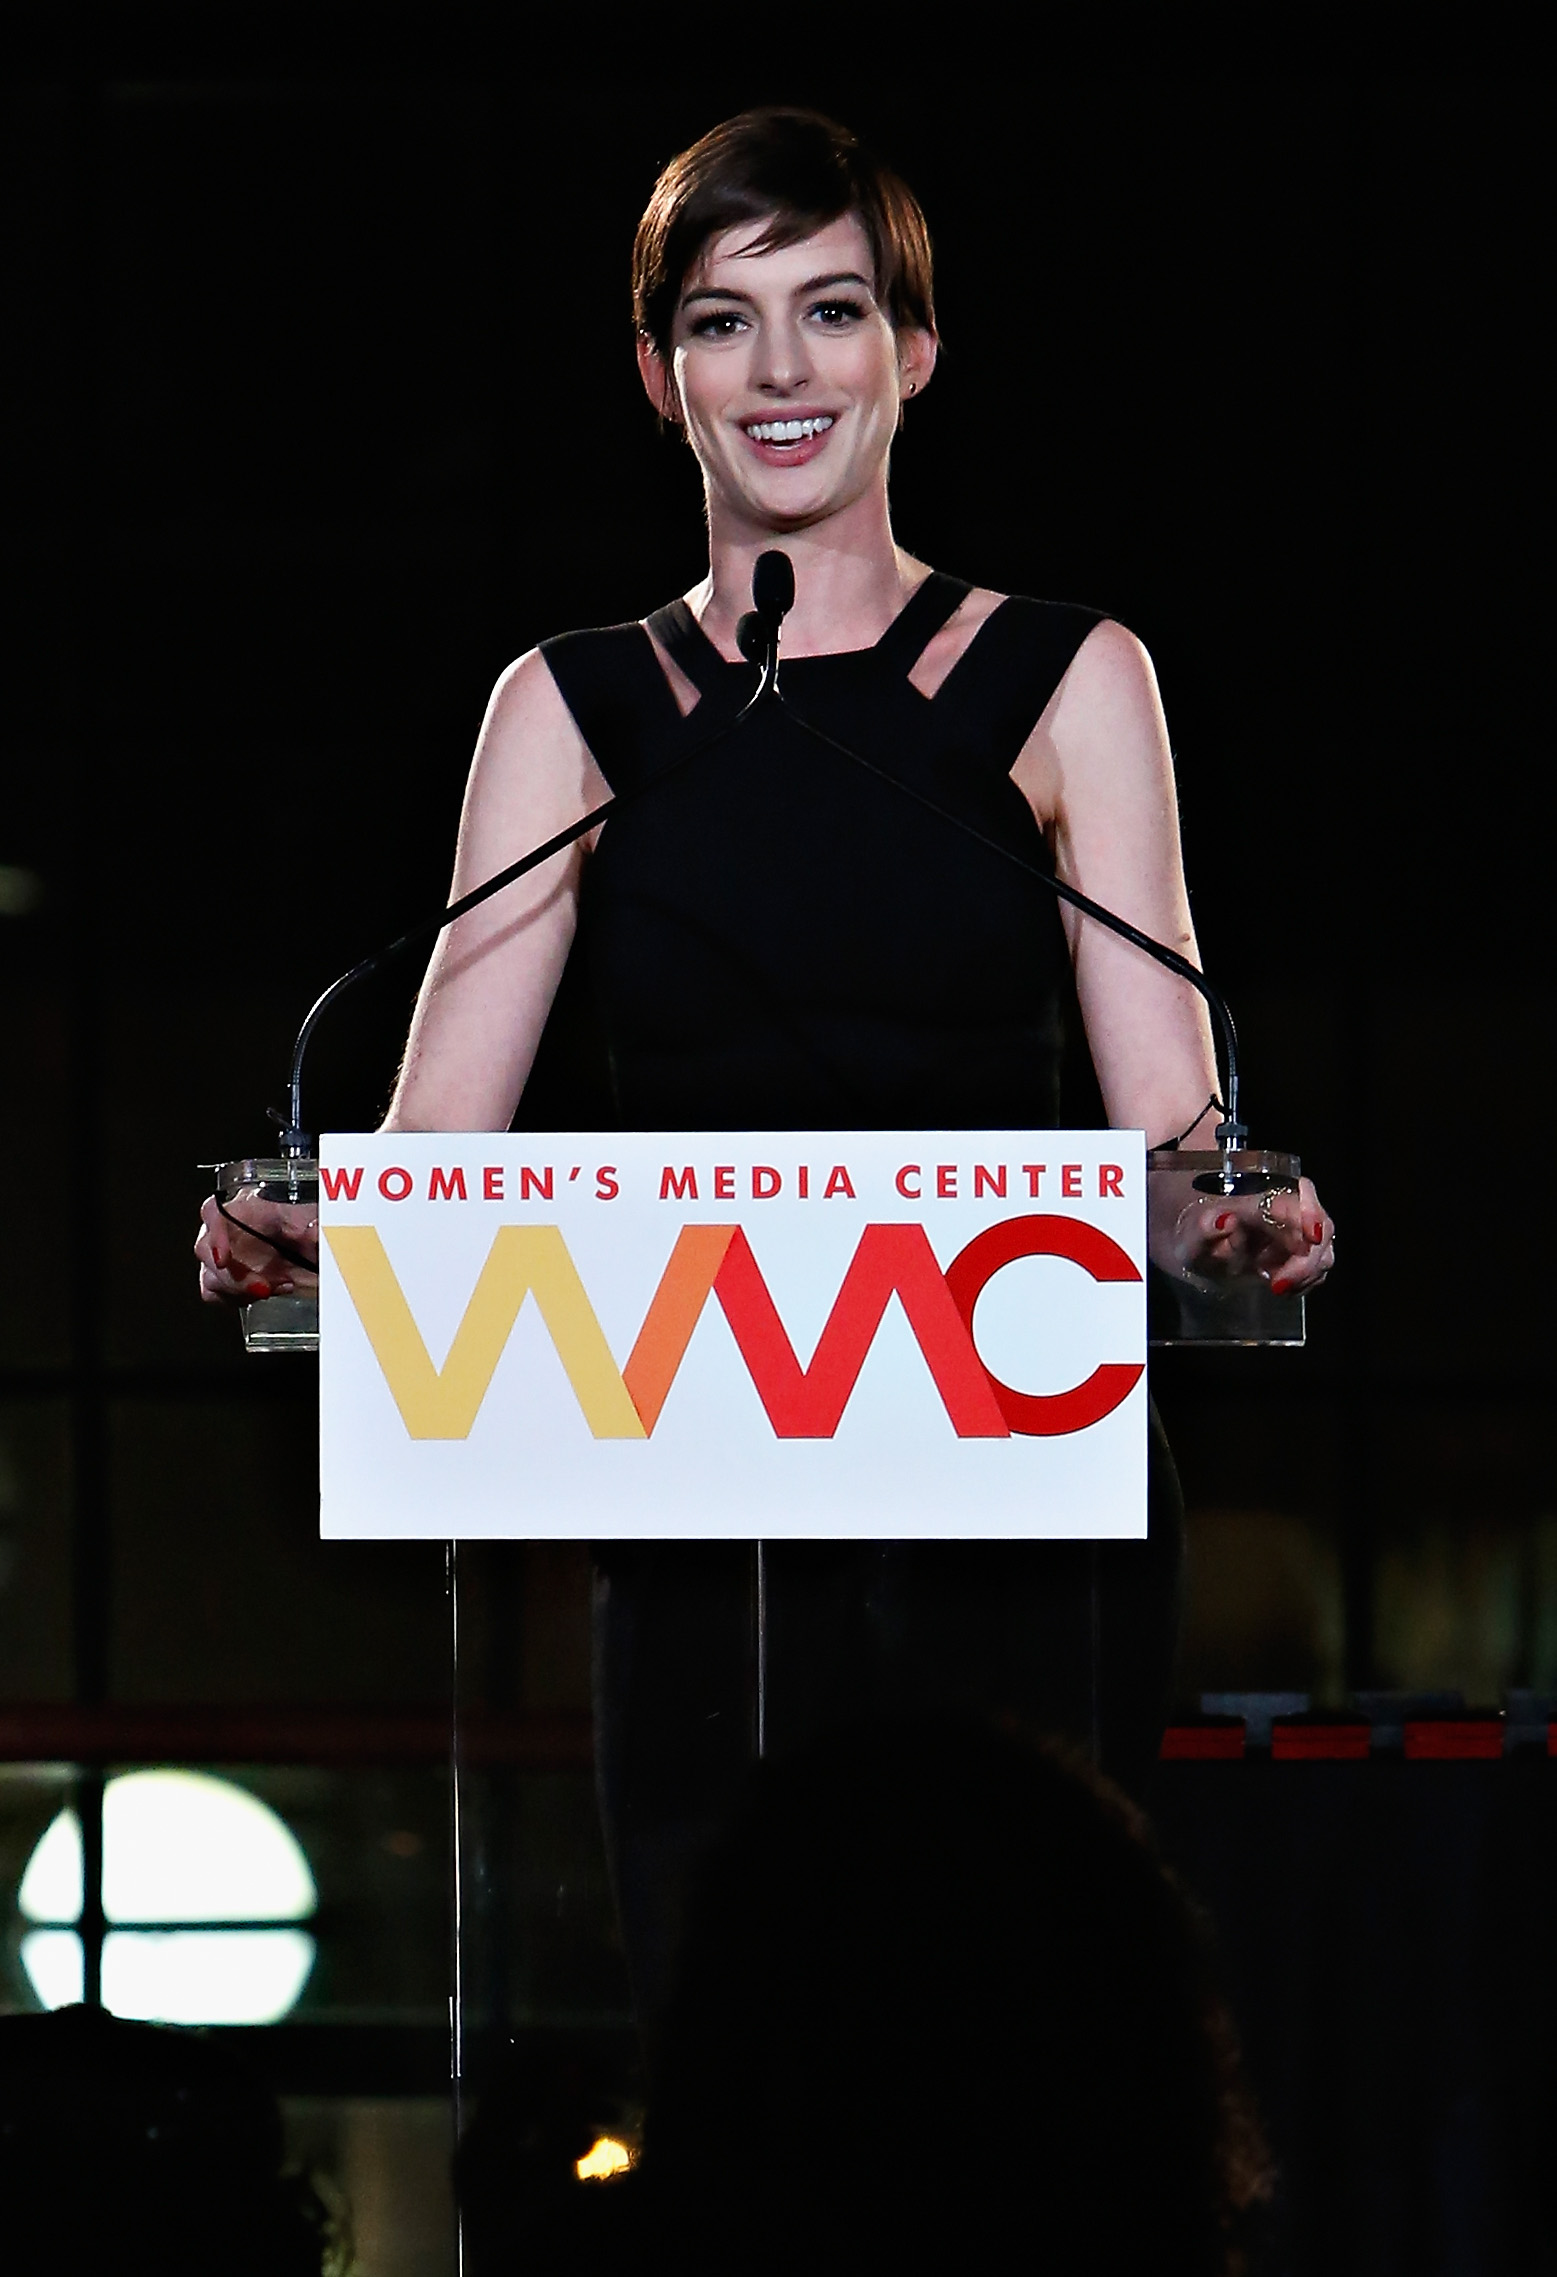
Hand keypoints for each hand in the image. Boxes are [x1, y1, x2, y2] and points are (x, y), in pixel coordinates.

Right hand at [195, 1192, 319, 1306]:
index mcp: (245, 1207)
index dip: (214, 1235)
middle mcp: (228, 1230)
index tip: (222, 1259)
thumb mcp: (310, 1221)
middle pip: (205, 1251)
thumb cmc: (306, 1227)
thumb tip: (313, 1232)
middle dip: (233, 1276)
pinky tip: (269, 1291)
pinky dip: (241, 1298)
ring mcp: (225, 1255)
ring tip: (277, 1286)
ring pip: (210, 1277)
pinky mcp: (227, 1278)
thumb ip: (310, 1225)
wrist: (312, 1250)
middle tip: (263, 1287)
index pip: (213, 1213)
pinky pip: (216, 1294)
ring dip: (240, 1290)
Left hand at [1157, 1175, 1334, 1294]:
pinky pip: (1317, 1265)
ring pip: (1323, 1248)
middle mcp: (1283, 1209)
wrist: (1193, 1243)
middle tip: (1277, 1284)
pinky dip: (1303, 1280)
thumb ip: (1202, 1230)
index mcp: (1258, 1197)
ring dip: (1304, 1273)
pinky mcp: (1298, 1251)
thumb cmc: (1192, 1236)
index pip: (1296, 1197)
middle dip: (1306, 1260)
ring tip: (1271, 1283)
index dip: (1310, 1214)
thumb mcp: (1189, 1239)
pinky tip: (1277, 1283)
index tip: (1310, 1237)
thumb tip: (1223, 1219)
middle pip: (1320, 1226)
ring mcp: (1295, 1230)